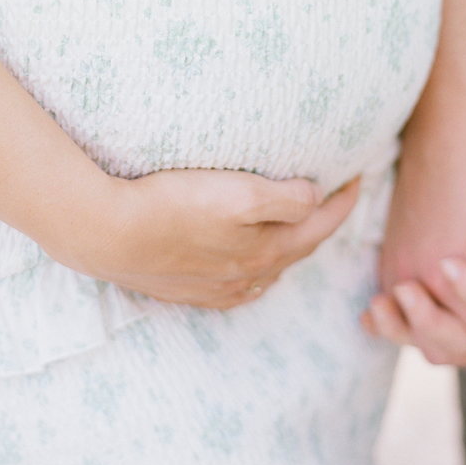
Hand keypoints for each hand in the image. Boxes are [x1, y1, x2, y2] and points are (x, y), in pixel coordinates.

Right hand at [58, 169, 359, 308]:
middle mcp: (248, 277)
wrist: (107, 234)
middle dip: (322, 222)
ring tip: (296, 223)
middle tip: (335, 196)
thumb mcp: (238, 193)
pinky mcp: (187, 288)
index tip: (357, 175)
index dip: (344, 201)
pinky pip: (238, 283)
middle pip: (299, 249)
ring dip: (290, 245)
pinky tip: (247, 262)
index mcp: (268, 251)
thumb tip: (314, 200)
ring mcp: (217, 288)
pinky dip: (257, 268)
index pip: (321, 226)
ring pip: (269, 268)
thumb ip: (284, 200)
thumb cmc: (173, 205)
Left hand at [362, 258, 465, 365]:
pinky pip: (407, 327)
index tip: (448, 264)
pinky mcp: (418, 287)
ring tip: (395, 294)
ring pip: (435, 347)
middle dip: (438, 322)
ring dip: (414, 327)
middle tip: (409, 290)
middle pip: (464, 343)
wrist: (463, 138)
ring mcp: (450, 303)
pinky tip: (373, 310)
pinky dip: (394, 326)